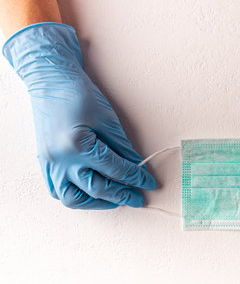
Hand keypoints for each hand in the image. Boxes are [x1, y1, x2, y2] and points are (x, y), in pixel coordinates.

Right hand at [3, 23, 156, 208]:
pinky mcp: (45, 162)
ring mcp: (50, 162)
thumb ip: (122, 147)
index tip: (149, 183)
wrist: (51, 81)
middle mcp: (61, 158)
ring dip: (96, 202)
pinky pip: (58, 190)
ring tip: (116, 199)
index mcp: (78, 144)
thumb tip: (137, 167)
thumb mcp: (108, 119)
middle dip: (121, 195)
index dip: (136, 178)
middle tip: (138, 199)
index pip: (115, 169)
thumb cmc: (79, 94)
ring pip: (73, 197)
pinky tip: (92, 194)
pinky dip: (76, 196)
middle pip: (96, 188)